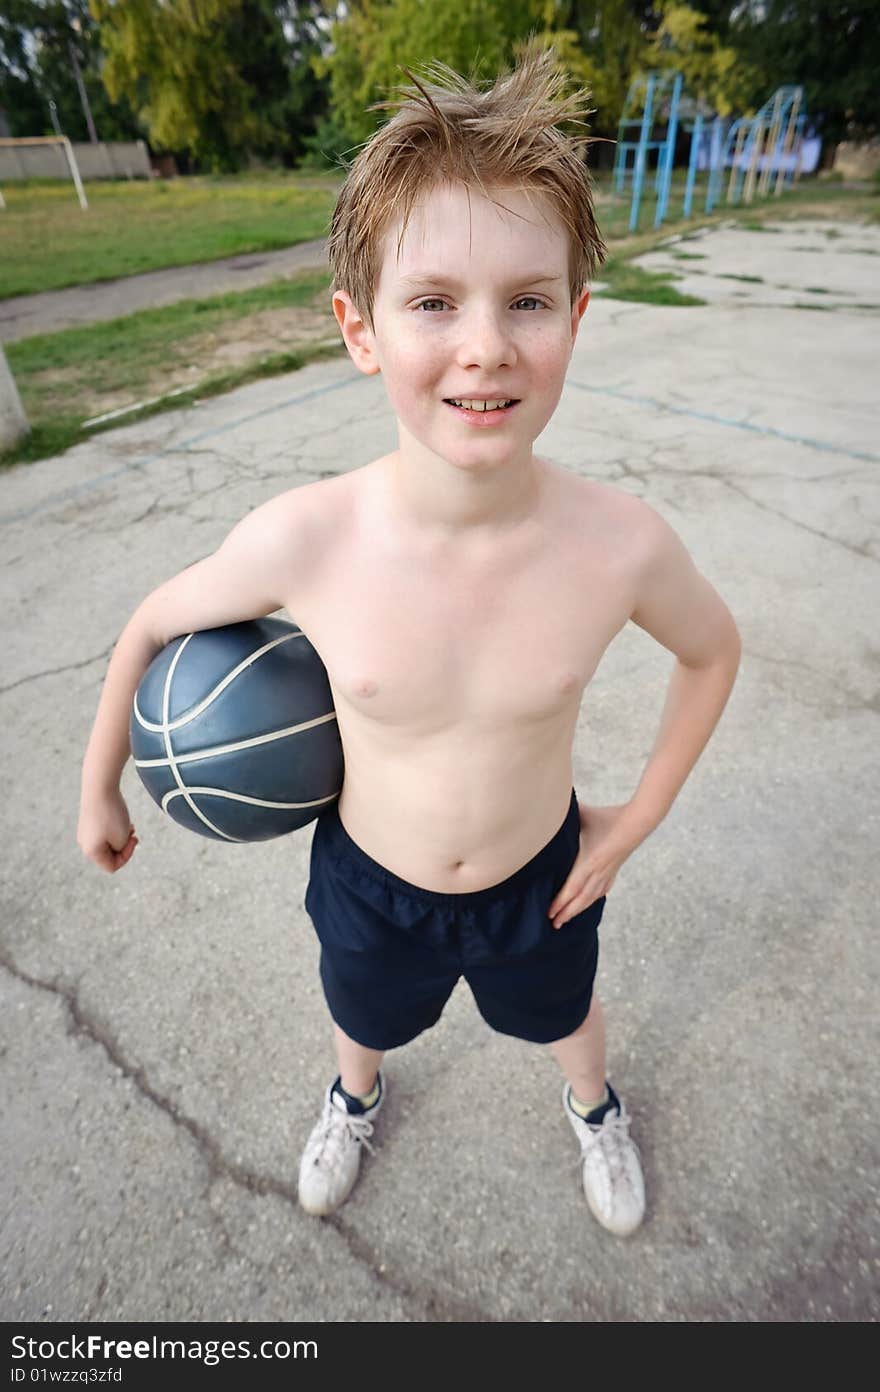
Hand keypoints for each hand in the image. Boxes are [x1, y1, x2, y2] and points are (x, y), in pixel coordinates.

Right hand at [77, 787, 138, 873]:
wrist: (100, 787)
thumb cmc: (112, 814)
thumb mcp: (122, 838)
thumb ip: (120, 850)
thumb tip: (114, 847)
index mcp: (91, 852)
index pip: (112, 866)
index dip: (127, 856)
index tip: (133, 839)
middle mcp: (84, 844)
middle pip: (110, 855)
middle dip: (123, 845)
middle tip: (131, 832)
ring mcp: (85, 832)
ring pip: (108, 843)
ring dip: (120, 836)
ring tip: (127, 824)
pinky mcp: (88, 822)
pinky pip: (103, 833)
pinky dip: (114, 829)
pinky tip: (120, 818)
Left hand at [547, 801, 646, 928]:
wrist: (637, 822)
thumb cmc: (608, 817)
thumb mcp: (583, 814)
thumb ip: (565, 813)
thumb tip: (548, 806)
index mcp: (589, 862)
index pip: (571, 888)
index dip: (561, 902)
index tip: (550, 913)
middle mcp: (598, 872)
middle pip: (580, 899)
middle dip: (566, 913)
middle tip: (554, 925)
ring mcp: (608, 872)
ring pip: (591, 897)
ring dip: (578, 910)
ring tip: (566, 920)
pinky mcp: (614, 870)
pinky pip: (602, 890)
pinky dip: (592, 899)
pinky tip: (589, 902)